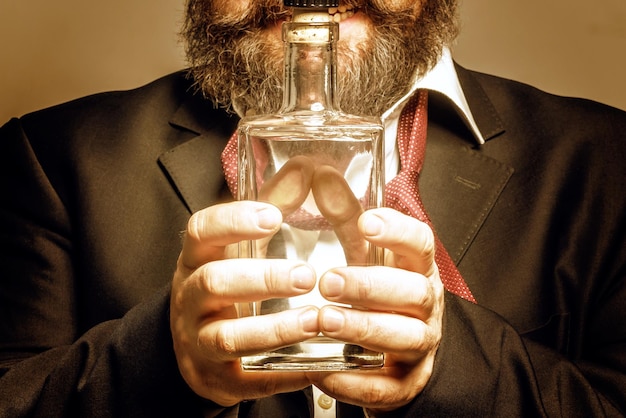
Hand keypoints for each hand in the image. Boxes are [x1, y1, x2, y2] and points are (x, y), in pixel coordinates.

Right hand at [169, 201, 319, 405]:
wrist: (195, 350)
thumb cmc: (226, 289)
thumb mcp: (238, 247)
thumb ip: (271, 207)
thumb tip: (305, 167)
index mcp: (197, 259)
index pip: (201, 232)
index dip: (233, 221)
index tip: (273, 216)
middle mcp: (190, 298)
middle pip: (214, 283)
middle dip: (261, 278)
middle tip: (307, 276)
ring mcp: (199, 341)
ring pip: (227, 335)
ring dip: (274, 328)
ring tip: (316, 320)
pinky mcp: (218, 377)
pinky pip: (247, 379)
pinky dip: (281, 373)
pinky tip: (314, 364)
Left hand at [308, 207, 444, 411]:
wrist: (397, 355)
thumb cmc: (377, 297)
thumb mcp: (362, 255)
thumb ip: (341, 216)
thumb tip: (321, 174)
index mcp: (415, 270)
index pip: (420, 244)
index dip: (398, 232)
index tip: (367, 222)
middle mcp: (423, 307)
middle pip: (413, 293)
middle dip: (371, 286)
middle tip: (329, 281)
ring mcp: (418, 346)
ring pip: (404, 337)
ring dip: (364, 328)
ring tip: (325, 320)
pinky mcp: (403, 383)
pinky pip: (384, 387)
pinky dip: (354, 381)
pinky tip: (323, 370)